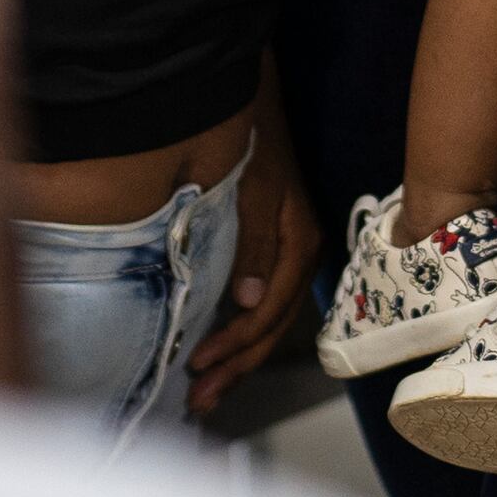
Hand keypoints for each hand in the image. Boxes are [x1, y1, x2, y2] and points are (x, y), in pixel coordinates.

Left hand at [183, 98, 320, 417]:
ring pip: (268, 319)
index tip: (196, 368)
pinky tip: (218, 346)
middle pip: (272, 326)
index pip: (268, 311)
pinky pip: (263, 300)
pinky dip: (239, 330)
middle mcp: (300, 252)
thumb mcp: (254, 187)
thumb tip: (248, 304)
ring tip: (205, 392)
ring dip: (238, 357)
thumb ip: (254, 244)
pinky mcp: (276, 243)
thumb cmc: (252, 137)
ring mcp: (290, 250)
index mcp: (299, 242)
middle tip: (197, 402)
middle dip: (236, 367)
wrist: (252, 93)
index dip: (235, 345)